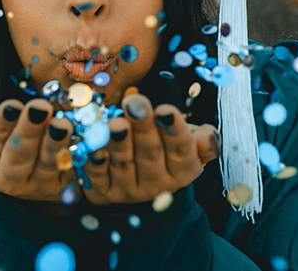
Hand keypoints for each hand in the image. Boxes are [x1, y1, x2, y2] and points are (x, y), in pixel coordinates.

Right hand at [0, 98, 74, 201]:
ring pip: (46, 165)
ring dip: (55, 144)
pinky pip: (74, 172)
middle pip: (18, 156)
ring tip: (62, 125)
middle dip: (29, 131)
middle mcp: (8, 180)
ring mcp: (38, 186)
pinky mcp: (64, 187)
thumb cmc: (5, 137)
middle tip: (40, 108)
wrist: (32, 168)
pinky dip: (81, 157)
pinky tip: (86, 141)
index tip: (12, 105)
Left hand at [79, 93, 218, 205]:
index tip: (165, 110)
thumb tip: (206, 137)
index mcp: (183, 170)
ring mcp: (129, 190)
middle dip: (143, 127)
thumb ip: (202, 141)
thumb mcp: (190, 146)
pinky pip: (97, 175)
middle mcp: (157, 184)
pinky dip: (94, 159)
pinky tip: (91, 143)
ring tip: (115, 123)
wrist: (141, 185)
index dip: (173, 130)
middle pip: (150, 153)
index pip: (180, 149)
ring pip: (123, 163)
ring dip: (118, 143)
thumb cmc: (167, 152)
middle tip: (135, 104)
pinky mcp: (103, 192)